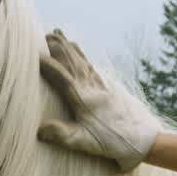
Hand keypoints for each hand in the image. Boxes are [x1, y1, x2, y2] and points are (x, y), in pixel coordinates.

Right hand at [38, 29, 158, 171]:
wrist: (143, 137)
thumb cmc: (113, 141)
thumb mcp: (86, 143)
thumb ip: (63, 135)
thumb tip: (39, 130)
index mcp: (83, 98)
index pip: (61, 76)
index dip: (47, 65)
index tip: (33, 55)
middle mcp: (91, 85)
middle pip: (70, 60)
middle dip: (55, 46)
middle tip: (39, 35)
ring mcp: (100, 82)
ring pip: (79, 57)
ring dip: (66, 45)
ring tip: (54, 33)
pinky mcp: (107, 83)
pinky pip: (88, 61)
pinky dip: (78, 51)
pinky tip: (75, 46)